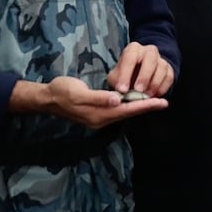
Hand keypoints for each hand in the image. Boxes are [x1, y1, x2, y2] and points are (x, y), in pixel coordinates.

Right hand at [11, 76, 169, 129]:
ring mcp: (98, 118)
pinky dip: (129, 106)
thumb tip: (117, 101)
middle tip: (164, 102)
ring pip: (123, 113)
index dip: (145, 105)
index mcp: (98, 115)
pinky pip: (117, 111)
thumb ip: (99, 97)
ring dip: (139, 107)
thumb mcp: (79, 92)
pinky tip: (135, 101)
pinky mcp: (96, 114)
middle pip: (128, 113)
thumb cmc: (62, 91)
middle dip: (146, 107)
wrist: (47, 98)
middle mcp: (101, 120)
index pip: (127, 110)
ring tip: (155, 102)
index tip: (161, 102)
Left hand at [107, 41, 174, 97]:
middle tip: (138, 91)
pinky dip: (162, 88)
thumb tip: (118, 94)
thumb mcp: (116, 76)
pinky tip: (155, 95)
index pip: (130, 58)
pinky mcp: (169, 69)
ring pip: (162, 68)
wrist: (139, 74)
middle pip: (150, 59)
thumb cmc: (125, 75)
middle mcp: (149, 51)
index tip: (122, 89)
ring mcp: (161, 59)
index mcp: (133, 49)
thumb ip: (116, 83)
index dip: (126, 74)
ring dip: (154, 83)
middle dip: (144, 76)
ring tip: (146, 96)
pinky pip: (169, 77)